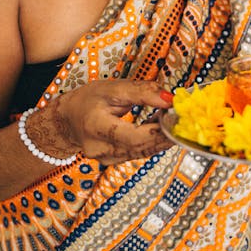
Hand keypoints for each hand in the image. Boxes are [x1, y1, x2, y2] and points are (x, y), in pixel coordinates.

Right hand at [27, 80, 173, 165]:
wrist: (68, 119)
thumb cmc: (88, 100)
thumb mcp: (112, 88)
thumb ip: (142, 92)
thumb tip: (169, 99)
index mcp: (96, 127)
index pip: (133, 137)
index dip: (157, 131)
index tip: (174, 117)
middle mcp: (101, 149)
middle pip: (141, 147)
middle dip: (165, 134)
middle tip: (181, 118)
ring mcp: (107, 160)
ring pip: (143, 152)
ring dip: (162, 138)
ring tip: (173, 120)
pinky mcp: (114, 162)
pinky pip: (139, 153)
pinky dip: (153, 141)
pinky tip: (162, 128)